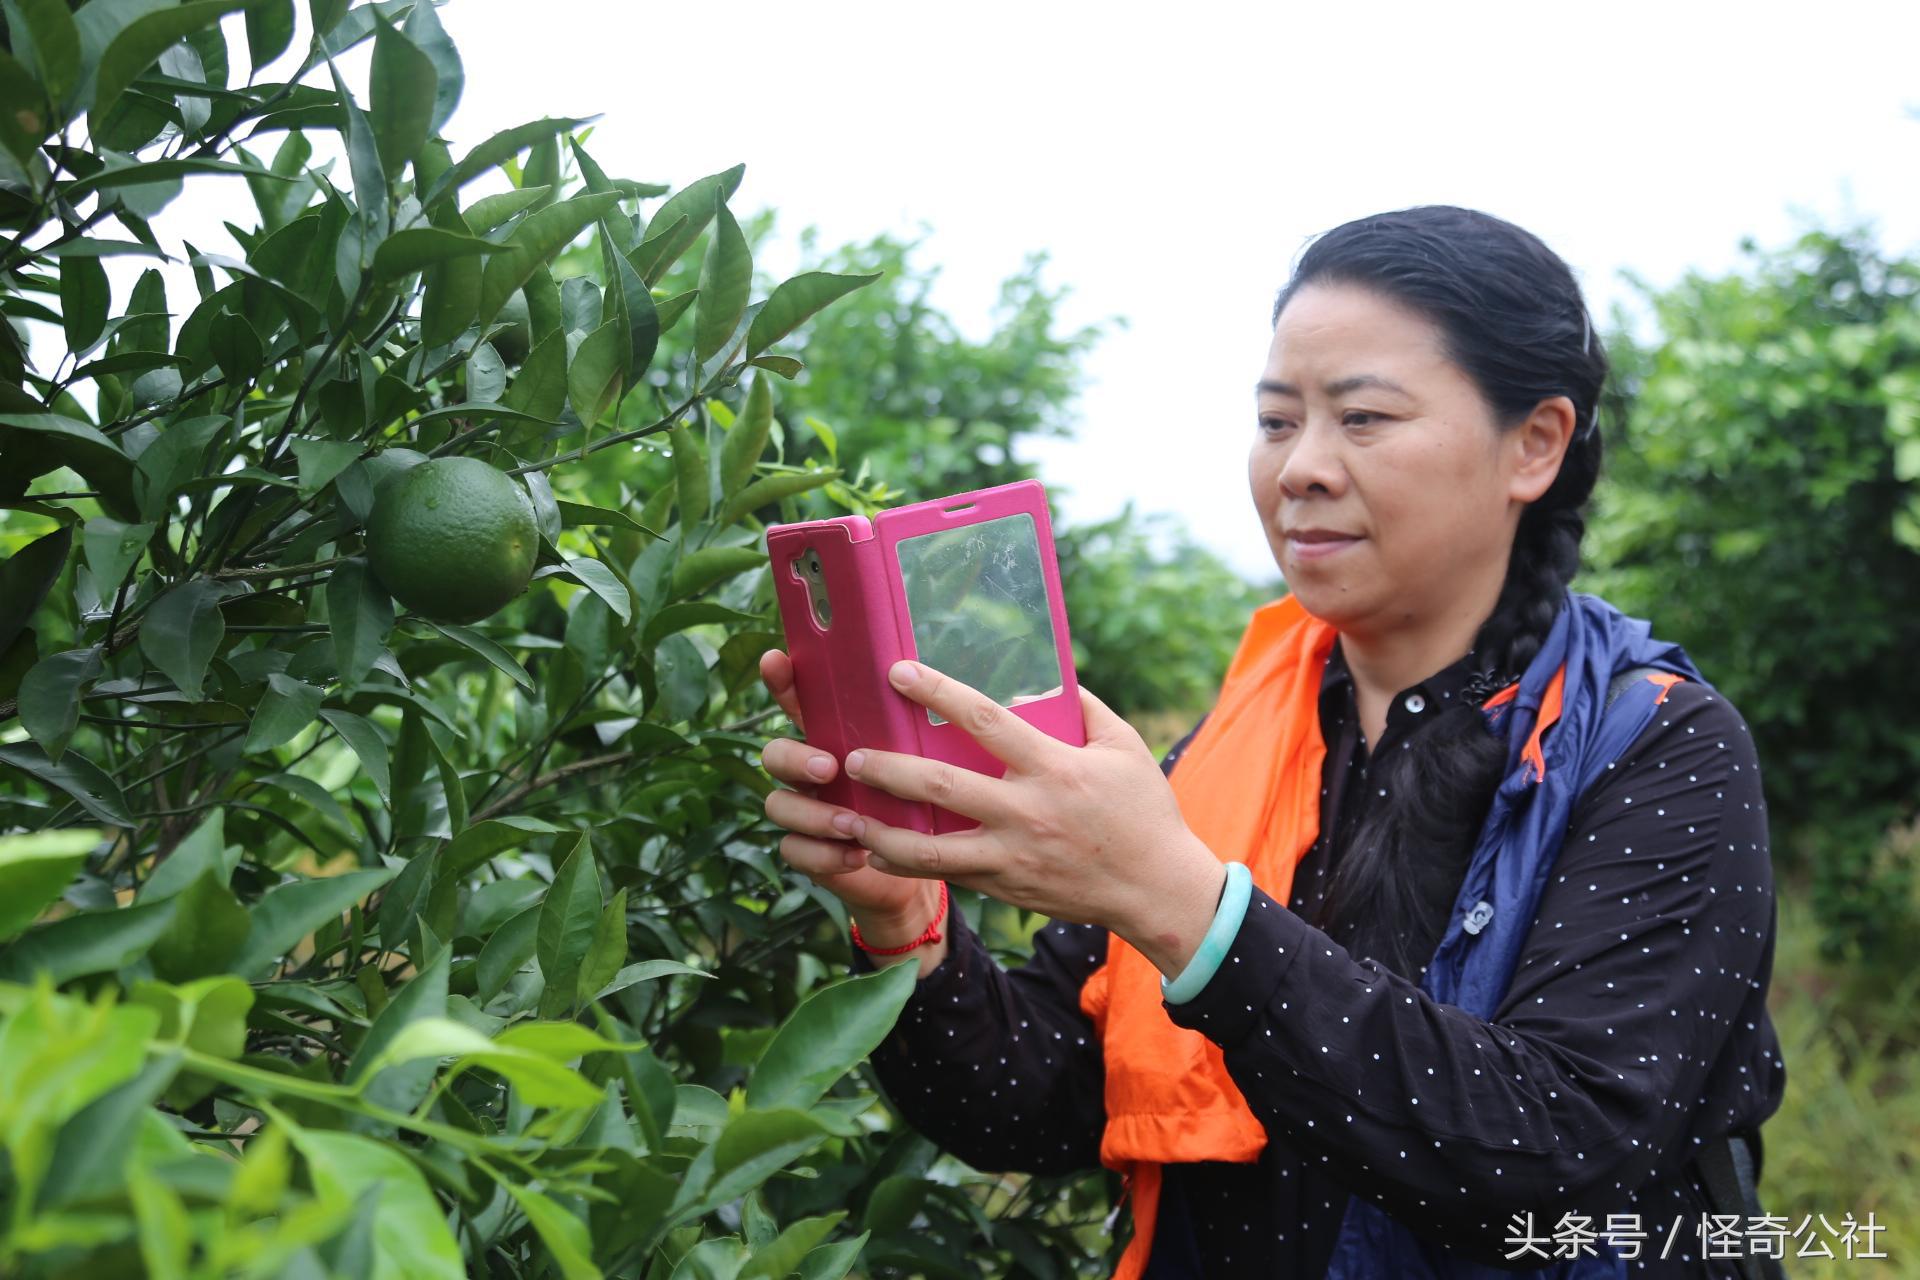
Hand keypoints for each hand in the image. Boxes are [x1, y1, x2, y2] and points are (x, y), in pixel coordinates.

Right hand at [757, 649, 940, 944]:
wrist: (922, 858)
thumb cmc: (920, 796)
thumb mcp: (919, 758)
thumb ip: (906, 727)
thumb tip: (918, 682)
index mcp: (833, 737)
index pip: (798, 701)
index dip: (782, 679)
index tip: (777, 660)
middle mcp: (808, 770)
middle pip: (774, 753)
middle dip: (794, 758)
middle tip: (830, 768)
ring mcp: (803, 810)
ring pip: (777, 804)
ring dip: (813, 814)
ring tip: (853, 824)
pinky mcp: (807, 851)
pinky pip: (793, 850)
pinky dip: (824, 854)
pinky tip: (856, 856)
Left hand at [834, 659, 1225, 974]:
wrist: (1157, 890)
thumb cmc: (1144, 812)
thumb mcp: (1124, 748)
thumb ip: (1087, 709)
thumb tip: (1055, 677)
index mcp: (1053, 768)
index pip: (985, 720)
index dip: (938, 692)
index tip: (898, 672)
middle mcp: (1025, 812)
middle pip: (941, 786)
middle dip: (889, 769)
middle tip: (851, 754)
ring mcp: (1010, 855)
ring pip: (930, 848)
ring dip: (881, 830)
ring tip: (846, 814)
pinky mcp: (1004, 886)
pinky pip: (946, 874)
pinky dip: (907, 863)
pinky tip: (877, 849)